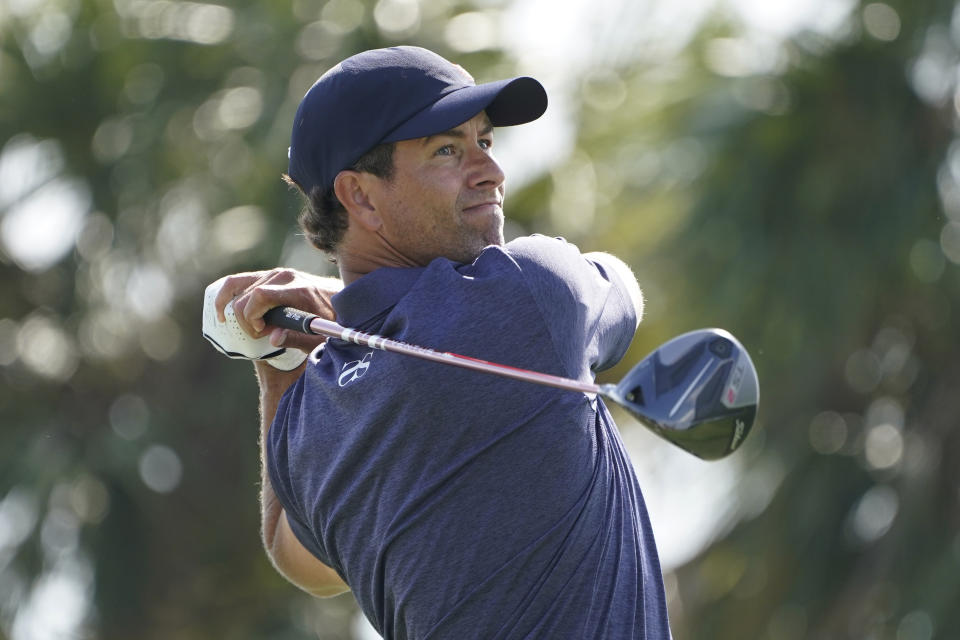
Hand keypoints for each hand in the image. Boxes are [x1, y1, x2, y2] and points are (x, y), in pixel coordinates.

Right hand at [203, 269, 341, 368]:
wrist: (344, 299)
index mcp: (297, 289)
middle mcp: (284, 276)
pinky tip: (224, 311)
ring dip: (232, 308)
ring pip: (237, 285)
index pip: (260, 296)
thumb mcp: (320, 335)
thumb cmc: (334, 320)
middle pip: (246, 294)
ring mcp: (275, 274)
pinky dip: (228, 295)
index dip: (251, 317)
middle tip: (261, 334)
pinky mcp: (270, 276)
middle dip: (245, 319)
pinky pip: (240, 281)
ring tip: (239, 325)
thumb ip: (297, 337)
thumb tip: (273, 338)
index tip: (261, 332)